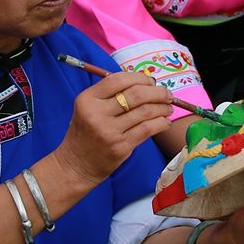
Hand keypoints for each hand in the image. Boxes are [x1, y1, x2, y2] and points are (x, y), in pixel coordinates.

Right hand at [55, 71, 172, 186]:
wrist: (75, 165)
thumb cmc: (86, 133)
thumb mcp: (89, 108)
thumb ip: (111, 94)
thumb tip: (146, 83)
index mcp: (88, 99)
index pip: (119, 79)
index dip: (140, 78)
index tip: (151, 82)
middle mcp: (96, 113)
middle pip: (136, 94)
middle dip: (157, 92)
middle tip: (167, 94)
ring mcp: (108, 131)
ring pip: (145, 111)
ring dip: (162, 108)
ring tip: (168, 108)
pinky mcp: (120, 147)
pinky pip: (146, 129)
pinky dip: (160, 123)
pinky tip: (164, 122)